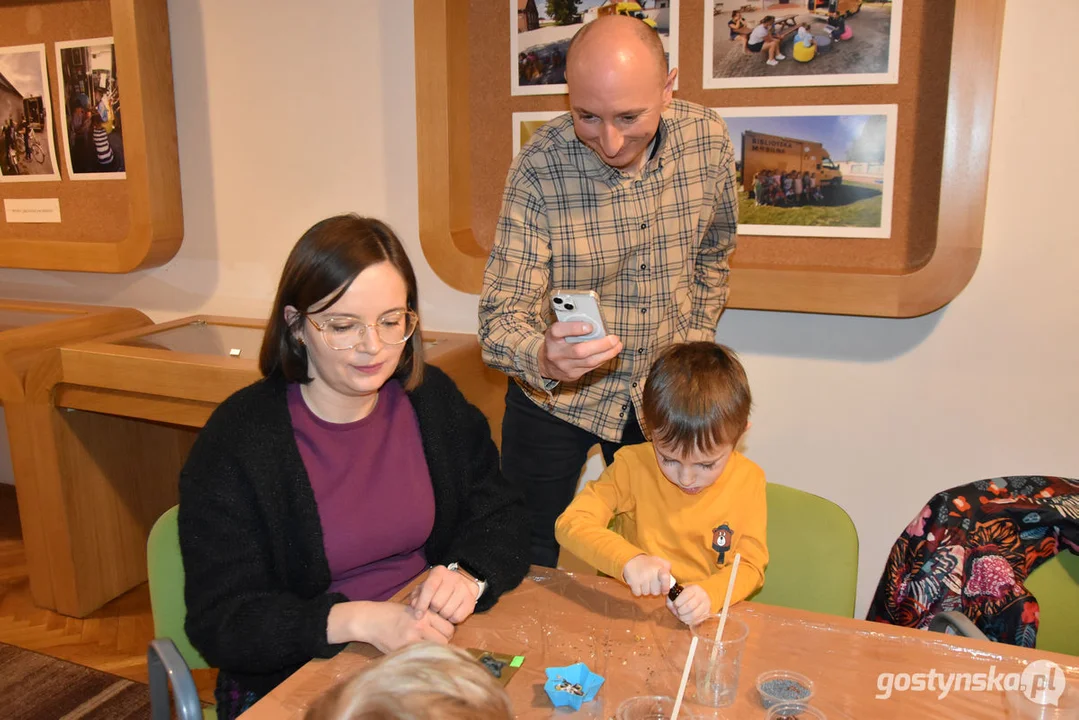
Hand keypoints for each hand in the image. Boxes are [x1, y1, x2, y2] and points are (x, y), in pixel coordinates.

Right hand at [328, 600, 453, 653]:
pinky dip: (421, 657)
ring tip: (427, 649)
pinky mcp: (401, 651)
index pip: (448, 628)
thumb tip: (448, 631)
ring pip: (434, 651)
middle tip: (435, 643)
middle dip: (443, 643)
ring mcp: (410, 640)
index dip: (447, 632)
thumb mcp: (413, 609)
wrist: (370, 620)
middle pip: (445, 641)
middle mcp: (419, 626)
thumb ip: (429, 618)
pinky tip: (417, 654)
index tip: (442, 634)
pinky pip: (420, 657)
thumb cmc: (392, 613)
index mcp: (424, 615)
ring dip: (433, 651)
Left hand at [410, 565, 478, 623]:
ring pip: (447, 611)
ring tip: (441, 611)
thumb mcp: (424, 588)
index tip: (418, 615)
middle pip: (438, 602)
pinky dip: (451, 619)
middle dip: (433, 610)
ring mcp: (464, 588)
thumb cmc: (438, 588)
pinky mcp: (471, 600)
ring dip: (442, 616)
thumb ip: (416, 596)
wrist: (462, 584)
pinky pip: (458, 617)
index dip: (422, 603)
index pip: (429, 588)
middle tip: (433, 610)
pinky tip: (450, 613)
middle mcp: (453, 578)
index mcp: (439, 572)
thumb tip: (414, 605)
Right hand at [538, 322, 622, 382]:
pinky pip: (591, 368)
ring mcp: (564, 366)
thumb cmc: (557, 342)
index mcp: (551, 337)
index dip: (574, 328)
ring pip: (589, 362)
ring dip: (607, 353)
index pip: (558, 331)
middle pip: (579, 351)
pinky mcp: (572, 375)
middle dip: (600, 345)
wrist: (545, 364)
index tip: (590, 326)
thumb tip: (596, 324)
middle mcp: (556, 353)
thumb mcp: (559, 331)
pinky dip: (602, 359)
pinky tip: (610, 353)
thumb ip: (573, 325)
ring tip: (617, 346)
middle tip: (614, 338)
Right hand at [621, 554, 671, 596]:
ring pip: (646, 593)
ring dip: (645, 590)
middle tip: (651, 583)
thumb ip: (668, 570)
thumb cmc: (649, 563)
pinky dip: (637, 590)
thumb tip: (671, 581)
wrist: (632, 559)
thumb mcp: (660, 562)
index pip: (665, 578)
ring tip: (643, 582)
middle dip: (653, 589)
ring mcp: (641, 577)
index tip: (664, 591)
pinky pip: (637, 593)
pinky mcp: (633, 582)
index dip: (665, 587)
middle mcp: (651, 572)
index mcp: (659, 567)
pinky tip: (637, 583)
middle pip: (655, 592)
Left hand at [665, 584, 711, 625]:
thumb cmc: (686, 595)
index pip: (686, 595)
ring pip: (693, 615)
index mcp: (695, 588)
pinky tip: (685, 618)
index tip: (674, 604)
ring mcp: (706, 606)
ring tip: (680, 615)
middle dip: (680, 611)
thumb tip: (671, 606)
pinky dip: (688, 621)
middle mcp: (703, 596)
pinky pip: (696, 620)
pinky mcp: (707, 614)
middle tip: (677, 611)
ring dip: (684, 617)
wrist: (699, 597)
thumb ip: (671, 598)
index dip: (678, 602)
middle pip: (689, 606)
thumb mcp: (678, 592)